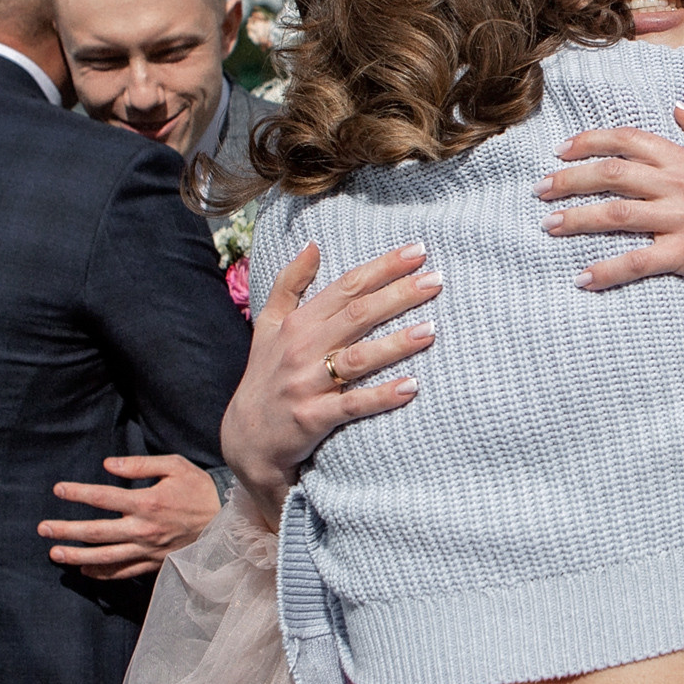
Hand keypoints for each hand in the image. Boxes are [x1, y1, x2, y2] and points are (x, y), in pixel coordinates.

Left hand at [42, 454, 221, 580]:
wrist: (226, 522)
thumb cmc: (199, 490)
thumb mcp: (176, 466)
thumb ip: (141, 465)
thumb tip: (109, 465)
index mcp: (147, 502)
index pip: (103, 497)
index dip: (78, 493)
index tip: (58, 490)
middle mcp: (143, 529)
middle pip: (96, 532)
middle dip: (66, 530)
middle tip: (42, 528)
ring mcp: (148, 549)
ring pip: (105, 557)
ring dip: (76, 555)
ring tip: (54, 553)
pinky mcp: (155, 563)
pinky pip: (123, 572)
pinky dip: (102, 573)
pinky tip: (84, 570)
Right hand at [222, 241, 439, 519]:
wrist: (246, 438)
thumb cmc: (265, 376)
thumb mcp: (267, 325)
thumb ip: (289, 283)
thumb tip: (312, 245)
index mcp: (297, 323)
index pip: (346, 287)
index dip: (382, 267)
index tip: (417, 251)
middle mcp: (301, 348)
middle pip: (357, 315)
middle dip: (399, 295)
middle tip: (436, 281)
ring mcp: (306, 383)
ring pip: (358, 358)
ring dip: (396, 343)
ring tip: (432, 330)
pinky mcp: (312, 417)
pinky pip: (352, 405)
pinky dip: (381, 396)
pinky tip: (411, 387)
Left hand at [537, 106, 683, 302]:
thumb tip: (679, 106)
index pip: (630, 140)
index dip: (591, 141)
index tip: (562, 150)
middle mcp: (683, 186)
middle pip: (612, 174)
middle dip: (569, 178)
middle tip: (540, 189)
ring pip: (616, 213)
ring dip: (576, 218)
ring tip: (549, 225)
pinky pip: (638, 261)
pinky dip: (606, 270)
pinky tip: (582, 278)